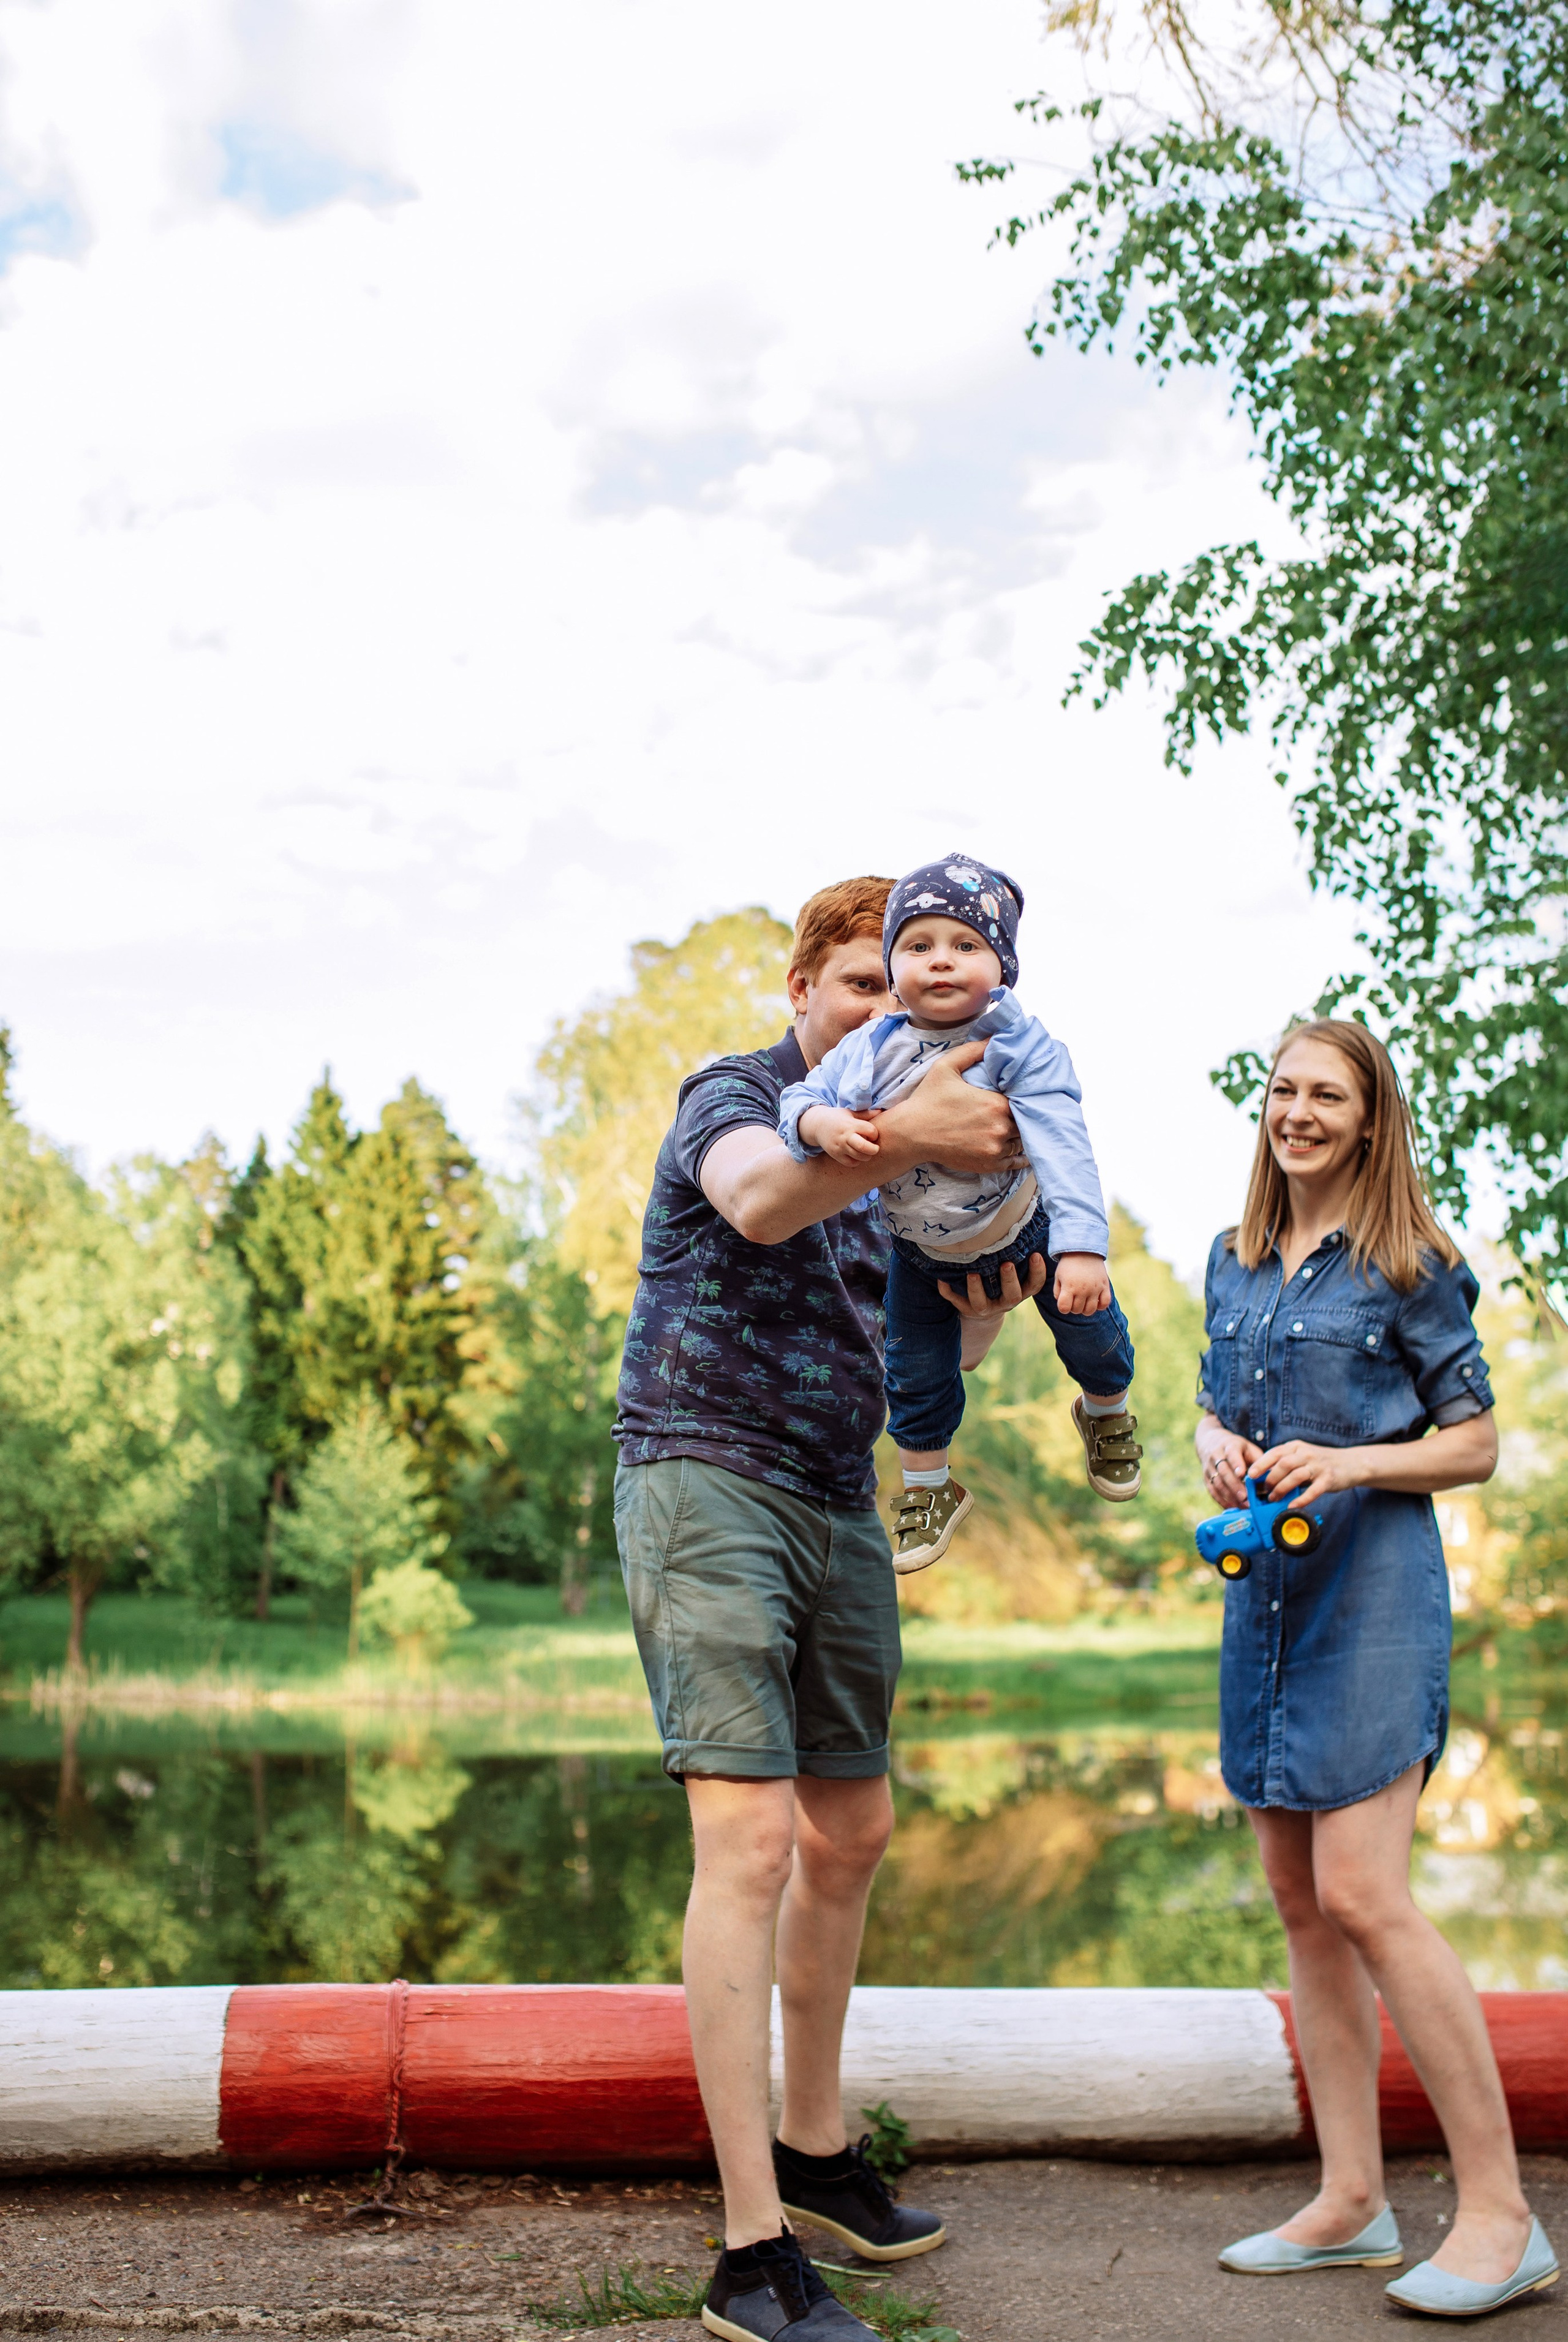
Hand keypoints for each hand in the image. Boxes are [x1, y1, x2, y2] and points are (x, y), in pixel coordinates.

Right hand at [798, 1104, 879, 1164]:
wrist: (817, 1125)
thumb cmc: (837, 1118)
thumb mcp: (850, 1113)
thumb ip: (866, 1114)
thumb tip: (881, 1111)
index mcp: (851, 1124)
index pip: (871, 1131)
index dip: (875, 1134)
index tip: (873, 1134)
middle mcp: (845, 1136)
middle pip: (864, 1147)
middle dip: (874, 1149)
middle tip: (875, 1148)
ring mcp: (840, 1146)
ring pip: (859, 1157)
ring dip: (867, 1156)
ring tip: (866, 1151)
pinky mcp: (835, 1155)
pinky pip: (850, 1163)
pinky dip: (857, 1161)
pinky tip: (857, 1155)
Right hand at [880, 1043, 1025, 1175]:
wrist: (910, 1133)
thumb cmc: (928, 1100)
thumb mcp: (946, 1067)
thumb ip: (972, 1051)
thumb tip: (993, 1038)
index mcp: (996, 1103)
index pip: (1023, 1102)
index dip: (1022, 1100)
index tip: (1016, 1098)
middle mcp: (1000, 1127)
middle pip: (1024, 1123)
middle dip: (1021, 1118)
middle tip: (1016, 1114)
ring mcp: (994, 1148)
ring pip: (1021, 1143)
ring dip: (1019, 1136)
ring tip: (1013, 1130)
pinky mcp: (988, 1164)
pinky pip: (1014, 1163)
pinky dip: (1018, 1158)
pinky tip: (1020, 1152)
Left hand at [937, 1252, 1047, 1319]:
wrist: (982, 1313)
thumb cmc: (1002, 1281)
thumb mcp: (1015, 1272)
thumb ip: (1021, 1253)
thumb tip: (1028, 1214)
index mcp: (1020, 1291)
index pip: (1034, 1285)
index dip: (1037, 1272)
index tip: (1035, 1255)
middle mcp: (1005, 1302)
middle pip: (1012, 1295)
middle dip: (1009, 1280)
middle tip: (1006, 1264)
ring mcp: (985, 1308)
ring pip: (981, 1303)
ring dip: (977, 1289)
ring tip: (973, 1274)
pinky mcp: (966, 1309)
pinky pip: (956, 1302)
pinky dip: (948, 1291)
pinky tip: (942, 1280)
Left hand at [1053, 1253, 1110, 1315]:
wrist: (1084, 1250)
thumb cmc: (1068, 1265)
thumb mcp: (1058, 1276)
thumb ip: (1058, 1292)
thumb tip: (1064, 1306)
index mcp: (1069, 1286)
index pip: (1064, 1308)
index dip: (1063, 1307)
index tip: (1064, 1301)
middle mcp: (1082, 1289)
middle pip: (1077, 1310)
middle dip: (1073, 1307)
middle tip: (1074, 1298)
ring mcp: (1095, 1288)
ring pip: (1090, 1310)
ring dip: (1085, 1309)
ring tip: (1083, 1300)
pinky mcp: (1105, 1286)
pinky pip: (1105, 1303)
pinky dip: (1100, 1306)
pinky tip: (1095, 1300)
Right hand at [1195, 1414, 1262, 1507]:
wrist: (1211, 1443)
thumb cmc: (1237, 1449)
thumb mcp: (1249, 1449)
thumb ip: (1259, 1461)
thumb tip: (1273, 1476)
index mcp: (1230, 1445)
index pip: (1232, 1454)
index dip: (1236, 1464)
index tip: (1242, 1474)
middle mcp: (1216, 1455)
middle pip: (1224, 1471)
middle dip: (1234, 1485)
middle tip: (1245, 1497)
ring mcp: (1209, 1467)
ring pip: (1217, 1483)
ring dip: (1230, 1495)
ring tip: (1242, 1505)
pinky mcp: (1206, 1478)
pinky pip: (1212, 1491)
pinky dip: (1222, 1500)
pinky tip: (1232, 1507)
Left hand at [1254, 1439, 1364, 1507]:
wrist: (1351, 1463)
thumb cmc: (1321, 1462)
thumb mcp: (1302, 1457)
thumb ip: (1285, 1464)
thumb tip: (1263, 1479)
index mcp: (1296, 1447)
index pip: (1274, 1453)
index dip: (1261, 1464)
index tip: (1251, 1475)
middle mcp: (1306, 1453)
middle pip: (1283, 1464)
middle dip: (1270, 1479)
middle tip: (1264, 1491)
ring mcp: (1318, 1466)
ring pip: (1295, 1475)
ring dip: (1281, 1489)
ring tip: (1274, 1499)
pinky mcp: (1328, 1479)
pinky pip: (1312, 1490)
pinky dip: (1301, 1499)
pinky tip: (1292, 1506)